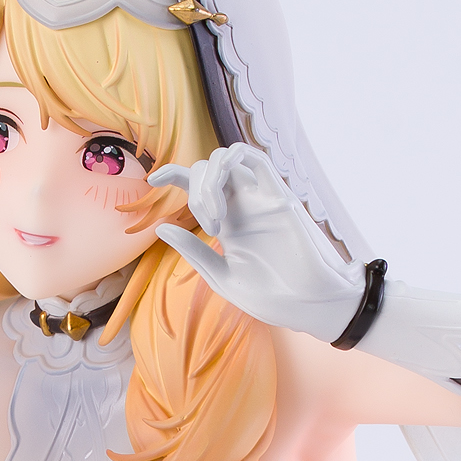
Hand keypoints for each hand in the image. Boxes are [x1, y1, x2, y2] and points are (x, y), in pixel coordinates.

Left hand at [150, 144, 365, 342]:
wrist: (308, 303)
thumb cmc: (270, 297)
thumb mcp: (222, 277)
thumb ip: (193, 252)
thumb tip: (161, 228)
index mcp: (226, 223)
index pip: (195, 186)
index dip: (173, 174)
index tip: (153, 179)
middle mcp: (240, 205)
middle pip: (205, 169)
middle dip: (194, 190)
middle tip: (208, 225)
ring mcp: (258, 198)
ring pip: (225, 159)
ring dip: (209, 180)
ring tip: (216, 218)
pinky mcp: (277, 194)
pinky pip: (255, 157)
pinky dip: (232, 162)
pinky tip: (226, 192)